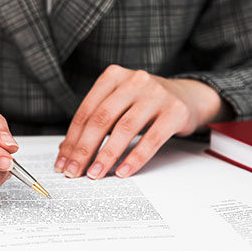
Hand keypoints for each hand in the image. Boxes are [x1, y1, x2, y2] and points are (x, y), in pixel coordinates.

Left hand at [55, 65, 230, 179]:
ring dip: (106, 156)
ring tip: (95, 174)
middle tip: (74, 172)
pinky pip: (151, 139)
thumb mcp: (120, 102)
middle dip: (84, 149)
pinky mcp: (175, 111)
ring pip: (124, 129)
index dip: (72, 139)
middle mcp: (134, 81)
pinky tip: (123, 172)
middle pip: (101, 119)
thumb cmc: (146, 103)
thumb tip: (67, 150)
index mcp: (114, 76)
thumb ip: (96, 120)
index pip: (86, 111)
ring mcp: (156, 94)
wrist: (188, 96)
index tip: (63, 162)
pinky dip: (135, 158)